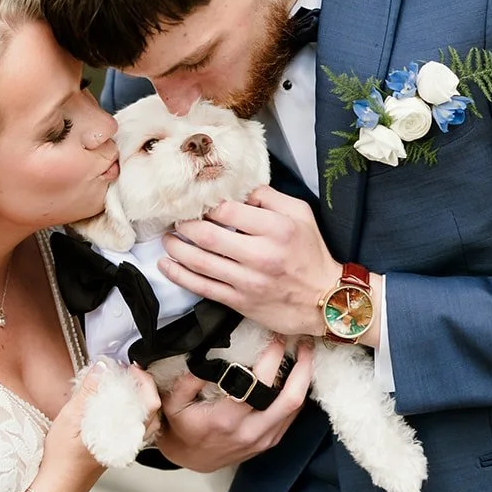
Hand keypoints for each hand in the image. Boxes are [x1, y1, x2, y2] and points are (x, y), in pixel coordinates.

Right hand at [43, 361, 161, 491]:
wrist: (57, 487)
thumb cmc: (62, 458)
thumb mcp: (71, 418)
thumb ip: (89, 392)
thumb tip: (103, 367)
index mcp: (123, 432)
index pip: (150, 403)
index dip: (144, 380)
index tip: (130, 366)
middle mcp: (129, 441)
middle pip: (153, 410)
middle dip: (145, 386)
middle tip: (128, 372)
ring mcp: (125, 446)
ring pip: (146, 420)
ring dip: (141, 399)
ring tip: (125, 385)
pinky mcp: (117, 448)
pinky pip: (135, 428)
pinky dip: (132, 411)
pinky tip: (117, 405)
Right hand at [157, 337, 313, 471]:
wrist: (191, 460)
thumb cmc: (182, 428)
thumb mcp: (173, 403)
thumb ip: (188, 379)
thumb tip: (206, 355)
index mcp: (226, 419)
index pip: (257, 383)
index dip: (271, 357)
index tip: (275, 336)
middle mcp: (250, 431)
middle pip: (290, 398)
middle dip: (302, 367)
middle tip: (304, 342)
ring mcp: (263, 439)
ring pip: (296, 408)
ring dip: (305, 379)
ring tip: (306, 354)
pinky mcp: (269, 442)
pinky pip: (292, 416)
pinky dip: (298, 393)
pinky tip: (297, 376)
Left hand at [160, 187, 352, 340]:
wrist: (324, 300)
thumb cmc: (311, 254)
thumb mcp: (301, 214)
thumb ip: (270, 197)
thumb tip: (240, 189)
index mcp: (276, 229)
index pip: (228, 210)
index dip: (207, 204)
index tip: (198, 202)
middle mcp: (261, 255)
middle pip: (208, 235)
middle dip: (185, 225)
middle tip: (176, 218)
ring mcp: (248, 281)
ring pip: (200, 262)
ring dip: (176, 248)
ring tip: (167, 238)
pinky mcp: (240, 302)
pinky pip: (202, 287)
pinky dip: (179, 276)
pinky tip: (166, 265)